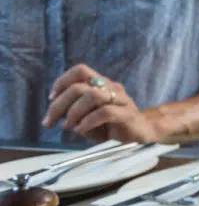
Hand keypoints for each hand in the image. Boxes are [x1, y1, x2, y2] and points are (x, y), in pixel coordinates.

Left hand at [43, 65, 161, 142]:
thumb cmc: (111, 126)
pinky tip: (82, 130)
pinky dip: (87, 122)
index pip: (80, 71)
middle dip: (59, 104)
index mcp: (102, 84)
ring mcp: (121, 100)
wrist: (142, 135)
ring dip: (74, 112)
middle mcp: (111, 88)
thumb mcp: (87, 118)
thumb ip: (74, 111)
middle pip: (80, 86)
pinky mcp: (128, 114)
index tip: (51, 99)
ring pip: (92, 95)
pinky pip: (104, 112)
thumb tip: (55, 113)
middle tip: (50, 121)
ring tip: (68, 127)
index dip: (62, 82)